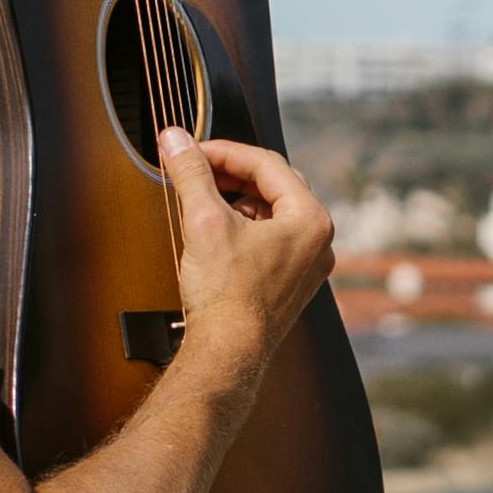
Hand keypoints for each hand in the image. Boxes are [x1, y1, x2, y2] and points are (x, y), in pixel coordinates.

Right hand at [153, 130, 333, 373]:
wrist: (227, 354)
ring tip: (202, 200)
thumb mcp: (204, 221)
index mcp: (311, 219)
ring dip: (237, 199)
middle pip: (273, 185)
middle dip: (232, 174)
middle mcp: (318, 241)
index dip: (224, 151)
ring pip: (272, 212)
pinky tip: (217, 232)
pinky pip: (271, 239)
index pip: (266, 163)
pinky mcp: (291, 283)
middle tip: (198, 169)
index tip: (192, 149)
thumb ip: (191, 172)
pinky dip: (244, 227)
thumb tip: (174, 138)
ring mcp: (308, 264)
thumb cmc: (225, 296)